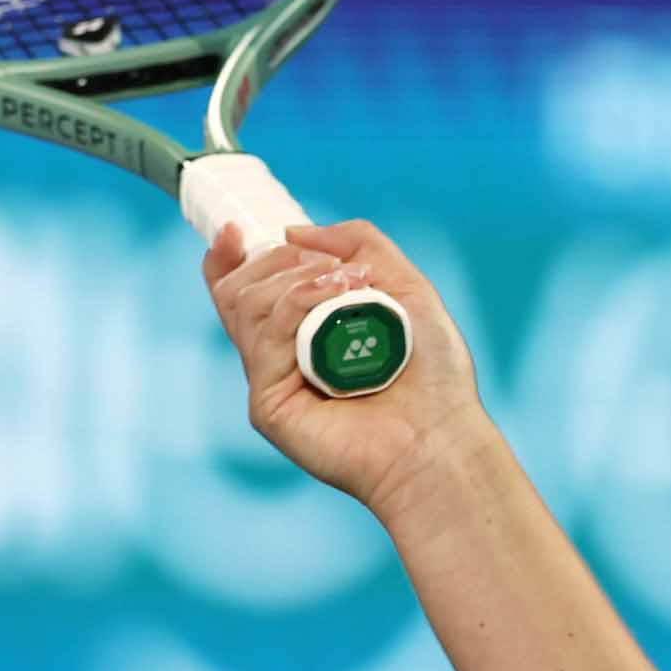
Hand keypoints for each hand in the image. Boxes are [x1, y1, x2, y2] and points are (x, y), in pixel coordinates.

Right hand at [201, 219, 494, 520]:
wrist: (442, 438)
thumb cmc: (434, 375)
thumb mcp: (407, 288)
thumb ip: (360, 246)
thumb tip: (293, 232)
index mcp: (302, 333)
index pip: (242, 291)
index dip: (228, 259)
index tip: (234, 231)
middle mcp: (280, 358)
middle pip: (238, 291)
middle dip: (280, 261)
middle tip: (337, 269)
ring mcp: (272, 381)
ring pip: (247, 305)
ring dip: (297, 278)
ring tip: (351, 284)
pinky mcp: (269, 405)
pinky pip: (265, 337)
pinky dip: (299, 304)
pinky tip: (340, 298)